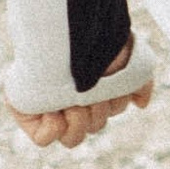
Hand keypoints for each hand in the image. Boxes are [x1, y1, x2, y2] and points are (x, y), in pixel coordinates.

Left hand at [14, 42, 151, 150]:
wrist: (69, 29)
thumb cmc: (98, 39)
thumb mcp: (129, 58)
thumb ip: (139, 82)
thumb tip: (140, 105)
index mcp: (95, 85)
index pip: (110, 110)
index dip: (114, 104)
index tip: (110, 88)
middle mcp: (75, 97)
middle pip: (94, 127)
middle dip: (97, 113)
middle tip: (91, 95)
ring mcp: (52, 106)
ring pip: (71, 139)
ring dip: (79, 123)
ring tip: (73, 102)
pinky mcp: (30, 112)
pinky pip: (43, 139)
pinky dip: (54, 130)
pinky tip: (56, 110)